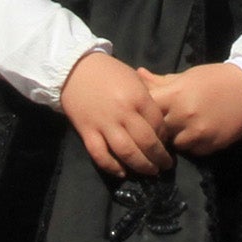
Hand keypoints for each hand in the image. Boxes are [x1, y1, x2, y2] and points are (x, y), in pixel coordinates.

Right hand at [62, 50, 170, 177]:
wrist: (74, 68)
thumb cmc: (109, 72)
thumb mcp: (134, 79)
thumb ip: (148, 99)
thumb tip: (160, 123)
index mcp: (138, 97)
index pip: (158, 125)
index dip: (165, 138)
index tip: (167, 144)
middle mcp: (123, 113)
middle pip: (146, 142)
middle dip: (159, 157)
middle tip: (165, 166)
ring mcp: (104, 124)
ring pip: (126, 152)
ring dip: (141, 166)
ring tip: (150, 172)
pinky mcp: (87, 132)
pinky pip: (100, 155)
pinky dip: (112, 167)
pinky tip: (122, 173)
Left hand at [144, 62, 241, 154]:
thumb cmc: (214, 79)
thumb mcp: (186, 77)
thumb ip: (160, 81)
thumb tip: (138, 74)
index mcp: (175, 94)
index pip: (147, 109)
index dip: (144, 112)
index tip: (145, 113)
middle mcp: (184, 115)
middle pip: (158, 130)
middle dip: (158, 128)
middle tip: (163, 125)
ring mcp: (198, 132)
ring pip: (174, 144)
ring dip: (175, 138)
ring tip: (182, 129)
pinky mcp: (210, 145)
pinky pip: (192, 151)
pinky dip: (192, 145)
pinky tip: (197, 134)